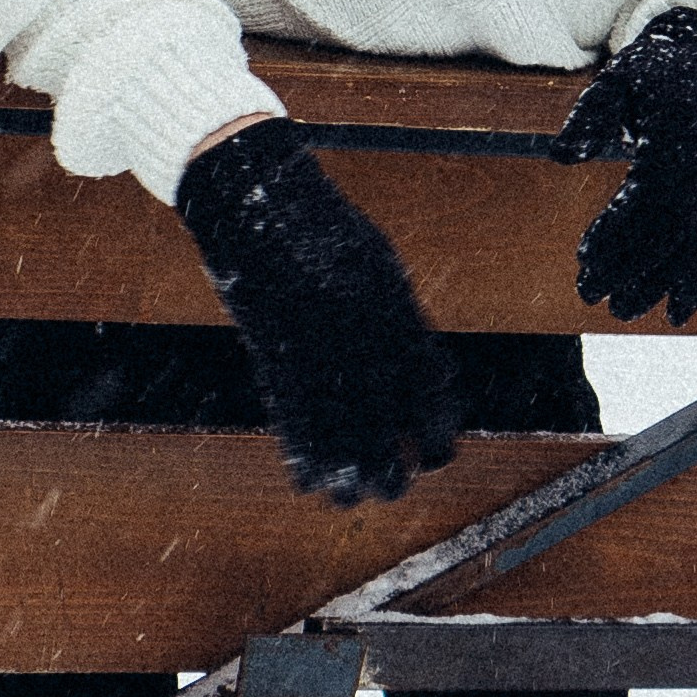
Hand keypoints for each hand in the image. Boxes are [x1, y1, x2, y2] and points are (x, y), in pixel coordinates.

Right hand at [175, 116, 458, 504]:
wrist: (256, 199)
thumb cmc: (322, 229)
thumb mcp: (378, 263)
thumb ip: (403, 318)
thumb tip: (430, 377)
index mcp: (389, 302)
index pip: (424, 383)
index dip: (435, 428)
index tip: (439, 454)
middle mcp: (353, 325)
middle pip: (383, 416)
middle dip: (394, 463)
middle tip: (398, 486)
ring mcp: (309, 337)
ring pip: (335, 425)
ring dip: (349, 472)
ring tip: (358, 498)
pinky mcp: (269, 346)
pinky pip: (289, 412)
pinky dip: (301, 451)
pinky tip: (309, 480)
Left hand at [554, 8, 696, 323]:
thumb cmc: (656, 75)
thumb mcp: (617, 80)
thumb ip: (588, 116)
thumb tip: (558, 155)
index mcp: (682, 130)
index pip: (646, 196)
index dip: (616, 233)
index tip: (583, 260)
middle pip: (672, 229)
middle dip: (631, 268)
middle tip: (590, 295)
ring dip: (662, 284)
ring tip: (623, 309)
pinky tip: (678, 311)